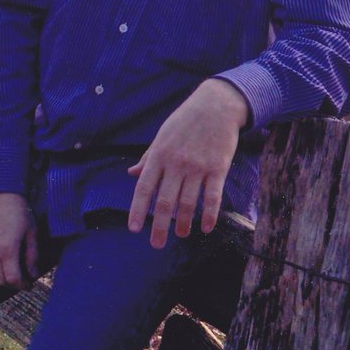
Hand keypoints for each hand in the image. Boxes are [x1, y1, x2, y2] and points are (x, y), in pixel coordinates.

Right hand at [0, 192, 38, 288]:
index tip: (29, 284)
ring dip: (1, 275)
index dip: (22, 285)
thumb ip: (32, 255)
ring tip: (13, 269)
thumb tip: (33, 274)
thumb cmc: (19, 210)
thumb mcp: (31, 232)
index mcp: (8, 249)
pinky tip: (3, 258)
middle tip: (21, 279)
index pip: (12, 279)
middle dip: (11, 284)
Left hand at [127, 78, 248, 248]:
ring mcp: (198, 167)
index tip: (134, 229)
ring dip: (183, 224)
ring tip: (181, 234)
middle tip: (157, 244)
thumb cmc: (186, 120)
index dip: (138, 210)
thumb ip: (148, 157)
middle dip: (160, 227)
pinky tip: (206, 228)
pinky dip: (209, 215)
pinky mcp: (218, 168)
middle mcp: (176, 164)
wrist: (217, 105)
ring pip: (188, 204)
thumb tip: (132, 174)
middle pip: (165, 202)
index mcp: (159, 155)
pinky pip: (213, 198)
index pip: (144, 188)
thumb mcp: (162, 136)